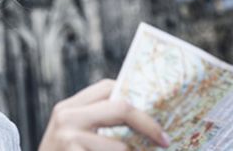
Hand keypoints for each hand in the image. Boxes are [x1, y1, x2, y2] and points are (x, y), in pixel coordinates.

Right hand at [38, 79, 170, 150]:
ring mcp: (68, 138)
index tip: (155, 110)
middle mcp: (67, 117)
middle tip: (166, 140)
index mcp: (68, 108)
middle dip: (149, 124)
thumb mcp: (71, 137)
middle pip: (121, 107)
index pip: (108, 87)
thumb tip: (144, 120)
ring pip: (121, 145)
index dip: (134, 95)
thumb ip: (96, 123)